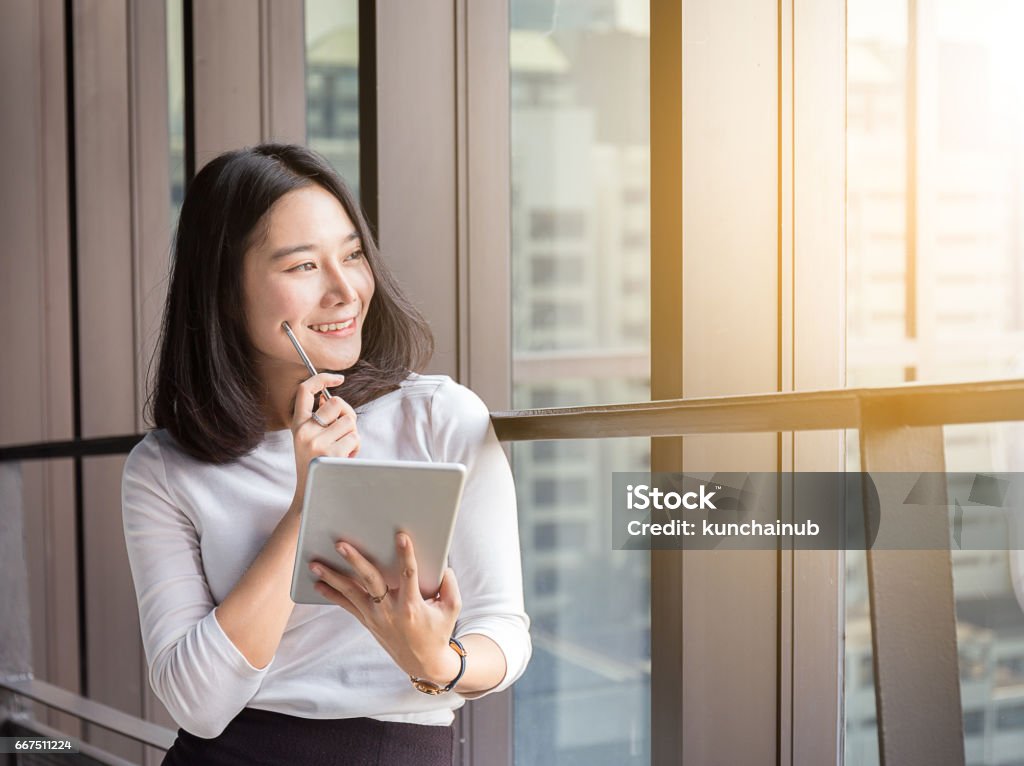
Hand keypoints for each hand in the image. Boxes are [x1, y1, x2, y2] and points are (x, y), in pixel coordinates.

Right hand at [291, 372, 359, 504]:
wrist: (310, 495)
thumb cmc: (315, 464)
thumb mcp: (308, 439)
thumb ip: (319, 419)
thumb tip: (331, 397)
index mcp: (297, 425)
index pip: (304, 390)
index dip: (321, 379)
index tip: (337, 378)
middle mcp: (304, 431)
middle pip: (337, 403)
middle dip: (348, 414)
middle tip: (345, 430)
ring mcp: (316, 442)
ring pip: (350, 421)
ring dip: (353, 434)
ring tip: (343, 448)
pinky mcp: (330, 454)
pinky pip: (354, 438)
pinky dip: (355, 448)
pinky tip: (344, 458)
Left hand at [310, 532, 463, 685]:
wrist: (424, 663)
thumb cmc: (439, 631)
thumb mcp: (452, 608)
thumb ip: (450, 583)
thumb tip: (442, 563)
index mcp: (412, 605)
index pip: (408, 574)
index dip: (406, 555)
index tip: (401, 536)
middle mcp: (390, 611)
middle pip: (370, 581)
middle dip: (355, 561)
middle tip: (340, 545)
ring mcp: (376, 617)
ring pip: (351, 593)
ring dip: (332, 577)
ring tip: (315, 563)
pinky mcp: (368, 622)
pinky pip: (347, 606)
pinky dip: (332, 594)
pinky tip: (318, 583)